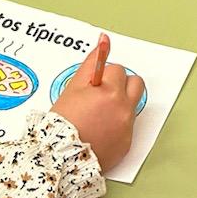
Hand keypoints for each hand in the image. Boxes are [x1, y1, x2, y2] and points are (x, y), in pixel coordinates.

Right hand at [51, 36, 144, 171]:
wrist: (61, 157)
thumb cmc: (63, 122)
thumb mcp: (73, 87)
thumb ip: (91, 63)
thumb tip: (103, 41)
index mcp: (111, 92)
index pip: (117, 69)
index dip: (103, 76)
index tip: (96, 82)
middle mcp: (124, 108)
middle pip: (135, 83)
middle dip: (120, 84)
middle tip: (102, 94)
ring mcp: (127, 126)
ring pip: (133, 104)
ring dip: (121, 103)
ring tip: (101, 112)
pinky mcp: (127, 143)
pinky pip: (128, 125)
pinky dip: (117, 124)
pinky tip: (101, 129)